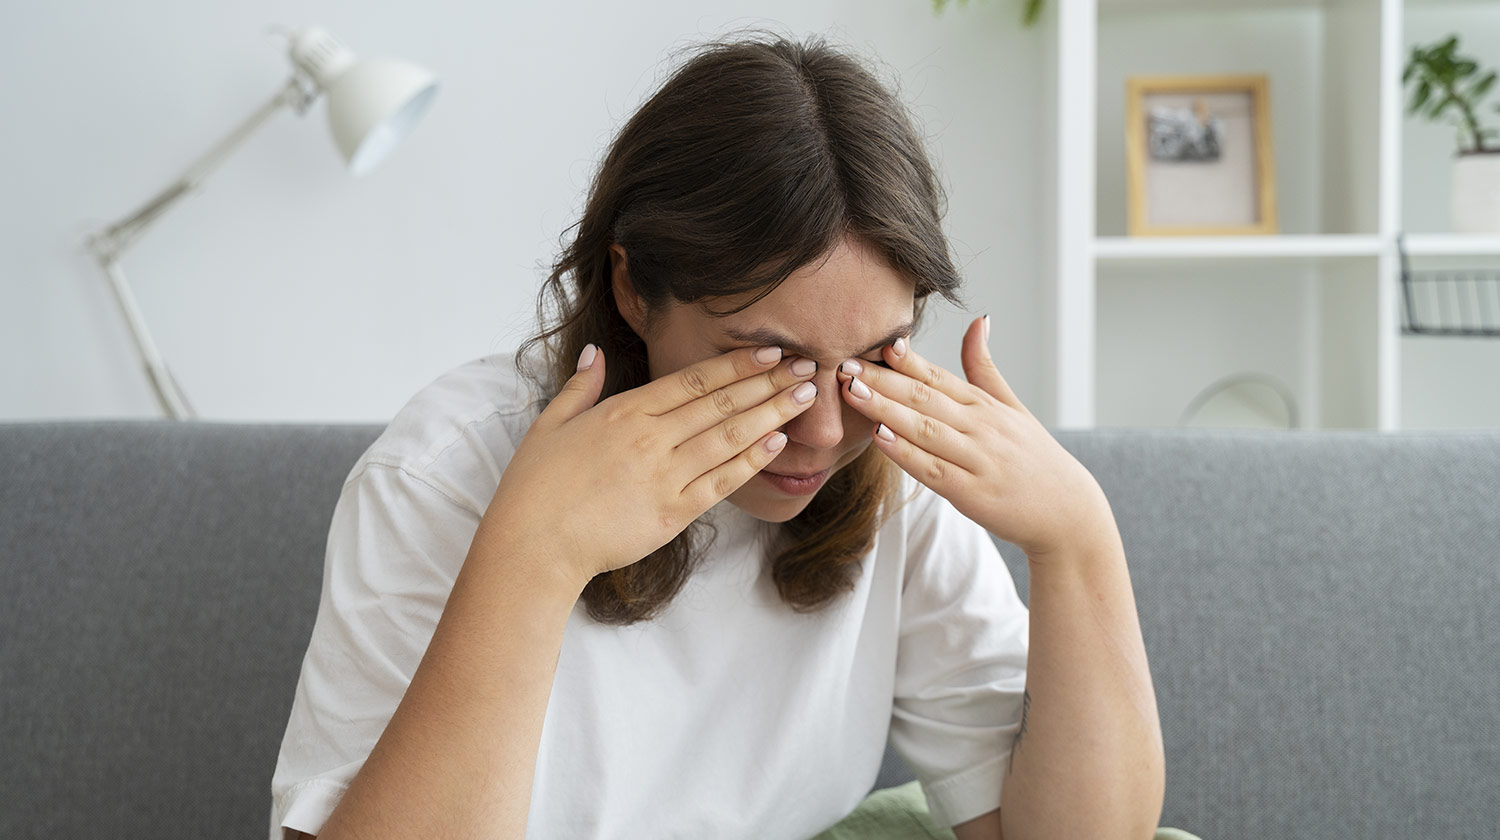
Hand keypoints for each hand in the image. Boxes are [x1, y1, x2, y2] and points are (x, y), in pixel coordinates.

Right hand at [474, 343, 819, 586]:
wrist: (533, 545)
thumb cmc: (534, 487)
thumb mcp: (550, 424)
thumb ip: (580, 387)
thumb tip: (595, 353)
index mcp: (625, 410)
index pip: (694, 379)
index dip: (738, 364)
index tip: (772, 351)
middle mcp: (651, 438)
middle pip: (722, 403)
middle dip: (770, 381)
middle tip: (810, 365)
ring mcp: (665, 476)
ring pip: (730, 437)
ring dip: (773, 413)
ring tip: (806, 396)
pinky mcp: (672, 513)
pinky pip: (721, 482)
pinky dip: (752, 460)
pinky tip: (777, 442)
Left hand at [835, 316, 1115, 560]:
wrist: (1068, 512)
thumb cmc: (1035, 458)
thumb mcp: (1013, 406)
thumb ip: (985, 367)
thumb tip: (979, 320)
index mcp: (984, 405)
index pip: (938, 375)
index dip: (905, 359)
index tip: (874, 341)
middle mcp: (980, 426)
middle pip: (924, 397)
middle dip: (882, 379)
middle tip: (845, 363)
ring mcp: (976, 459)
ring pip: (924, 429)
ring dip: (886, 408)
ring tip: (853, 391)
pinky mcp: (971, 493)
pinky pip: (932, 469)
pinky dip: (905, 452)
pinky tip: (879, 437)